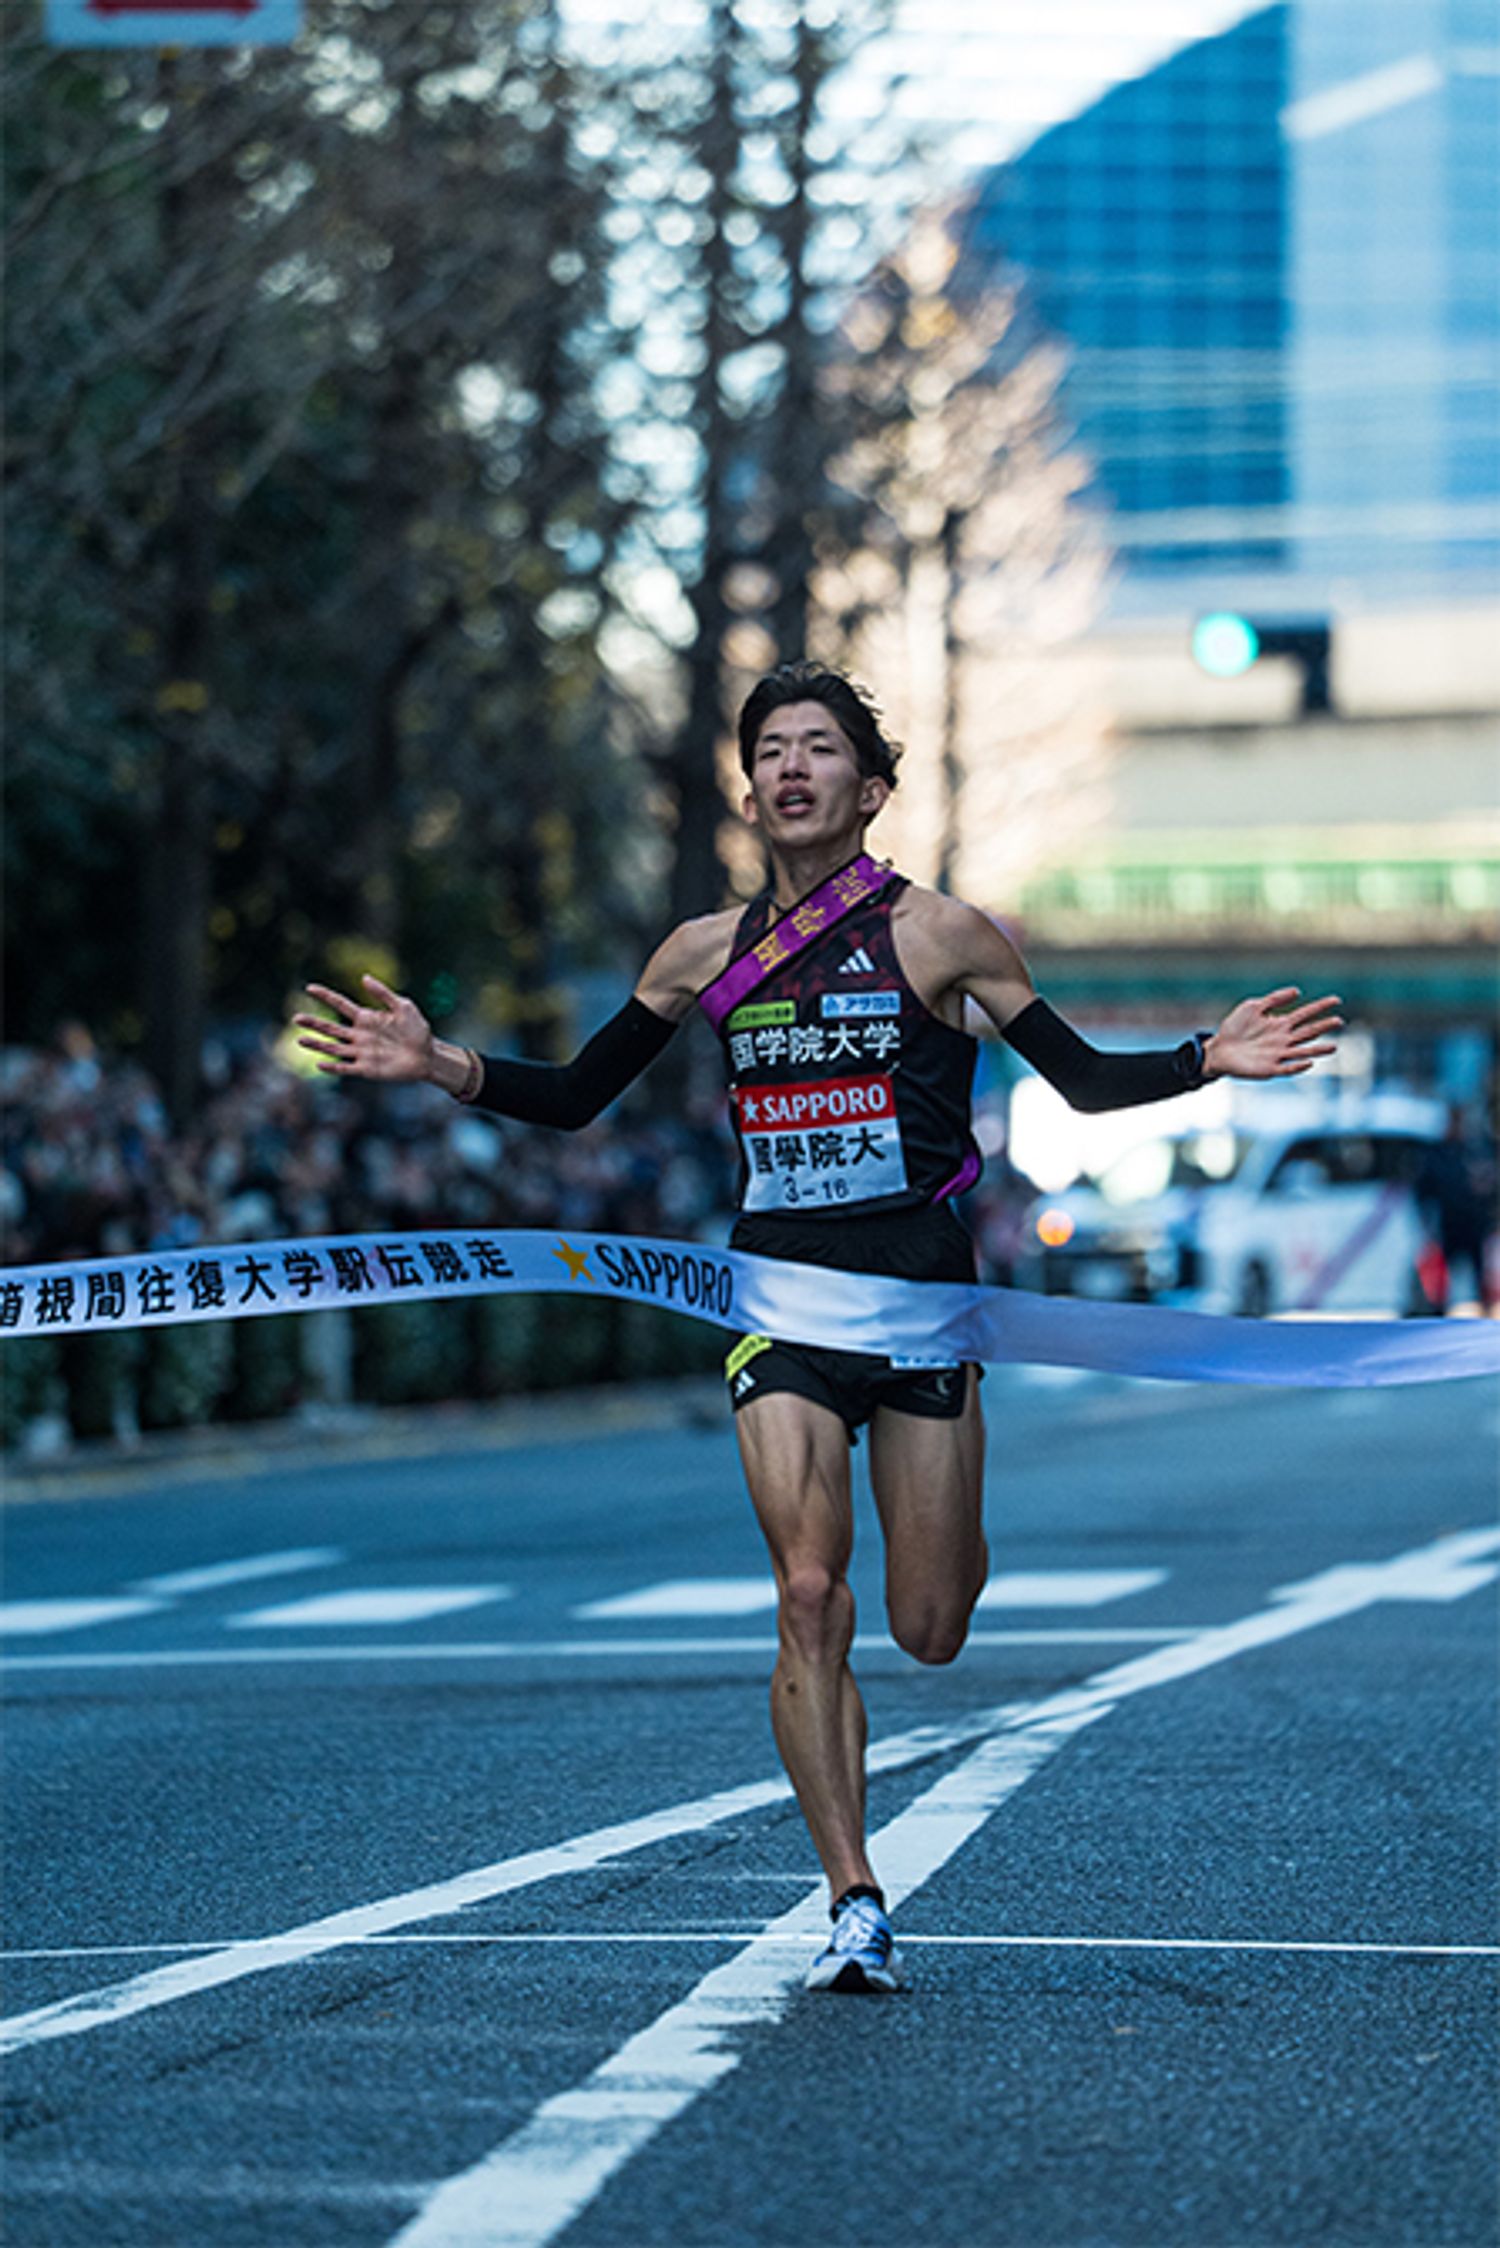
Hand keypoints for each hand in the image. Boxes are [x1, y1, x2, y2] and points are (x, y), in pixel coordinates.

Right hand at [293, 975, 434, 1082]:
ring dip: (317, 1044)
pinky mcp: (367, 1069)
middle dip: (314, 1023)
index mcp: (366, 1018)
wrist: (428, 1056)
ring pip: (334, 1048)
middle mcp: (359, 1035)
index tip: (310, 987)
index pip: (341, 1005)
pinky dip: (333, 1067)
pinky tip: (320, 1063)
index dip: (326, 996)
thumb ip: (384, 994)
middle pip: (331, 1028)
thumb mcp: (404, 1007)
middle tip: (296, 1018)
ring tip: (300, 1038)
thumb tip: (364, 977)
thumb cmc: (418, 1029)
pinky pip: (346, 1068)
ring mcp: (361, 1053)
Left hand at [1205, 988, 1342, 1081]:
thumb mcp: (1252, 1007)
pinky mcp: (1270, 1069)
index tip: (1336, 1000)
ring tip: (1334, 1047)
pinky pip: (1287, 1068)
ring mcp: (1278, 1055)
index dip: (1321, 1007)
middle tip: (1339, 1021)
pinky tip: (1307, 1061)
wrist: (1218, 1049)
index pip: (1306, 1013)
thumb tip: (1298, 991)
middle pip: (1308, 1032)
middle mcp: (1284, 1039)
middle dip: (1324, 1026)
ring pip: (1303, 1051)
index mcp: (1281, 1024)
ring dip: (1318, 1050)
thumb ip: (1274, 999)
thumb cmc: (1235, 1027)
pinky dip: (1298, 1066)